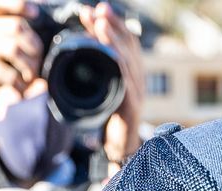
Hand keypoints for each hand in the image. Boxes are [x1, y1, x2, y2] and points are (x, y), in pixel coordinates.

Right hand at [0, 0, 43, 117]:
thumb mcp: (4, 39)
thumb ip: (19, 28)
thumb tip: (42, 12)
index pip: (0, 2)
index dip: (20, 5)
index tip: (36, 14)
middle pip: (17, 26)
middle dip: (34, 45)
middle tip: (37, 60)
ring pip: (14, 49)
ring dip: (29, 65)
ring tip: (31, 75)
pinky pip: (9, 74)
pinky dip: (20, 83)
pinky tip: (20, 87)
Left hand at [79, 2, 143, 165]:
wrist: (121, 146)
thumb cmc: (111, 116)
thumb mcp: (104, 87)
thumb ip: (98, 66)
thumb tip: (84, 42)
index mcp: (131, 70)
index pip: (125, 39)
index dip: (114, 22)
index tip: (97, 9)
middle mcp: (137, 77)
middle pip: (128, 44)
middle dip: (113, 24)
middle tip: (97, 10)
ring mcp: (137, 90)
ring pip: (127, 59)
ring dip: (113, 40)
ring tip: (100, 24)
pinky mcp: (132, 105)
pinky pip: (126, 82)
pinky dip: (119, 66)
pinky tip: (110, 55)